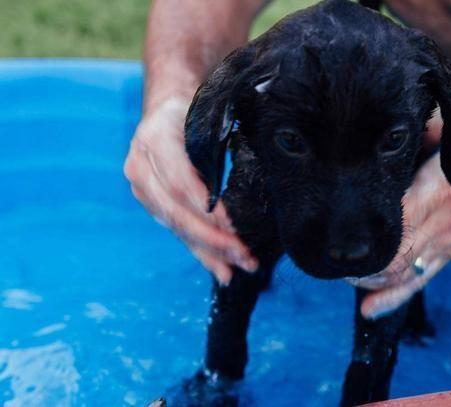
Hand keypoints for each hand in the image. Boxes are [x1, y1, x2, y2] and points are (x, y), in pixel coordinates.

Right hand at [124, 97, 257, 284]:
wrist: (163, 107)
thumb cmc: (192, 108)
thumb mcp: (204, 113)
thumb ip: (215, 140)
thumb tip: (257, 165)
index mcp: (155, 139)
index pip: (180, 181)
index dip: (205, 206)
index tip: (231, 226)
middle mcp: (141, 167)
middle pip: (177, 210)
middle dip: (211, 238)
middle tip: (243, 255)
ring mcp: (142, 188)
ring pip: (177, 226)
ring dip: (209, 251)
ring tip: (237, 268)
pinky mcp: (151, 203)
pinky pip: (177, 230)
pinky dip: (201, 251)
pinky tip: (221, 270)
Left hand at [353, 90, 450, 318]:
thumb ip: (433, 124)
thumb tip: (394, 128)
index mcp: (445, 188)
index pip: (398, 219)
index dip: (366, 229)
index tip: (336, 228)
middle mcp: (446, 222)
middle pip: (394, 256)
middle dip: (358, 262)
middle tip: (326, 255)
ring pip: (404, 273)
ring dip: (369, 279)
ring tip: (337, 275)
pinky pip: (424, 278)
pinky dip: (395, 296)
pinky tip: (369, 309)